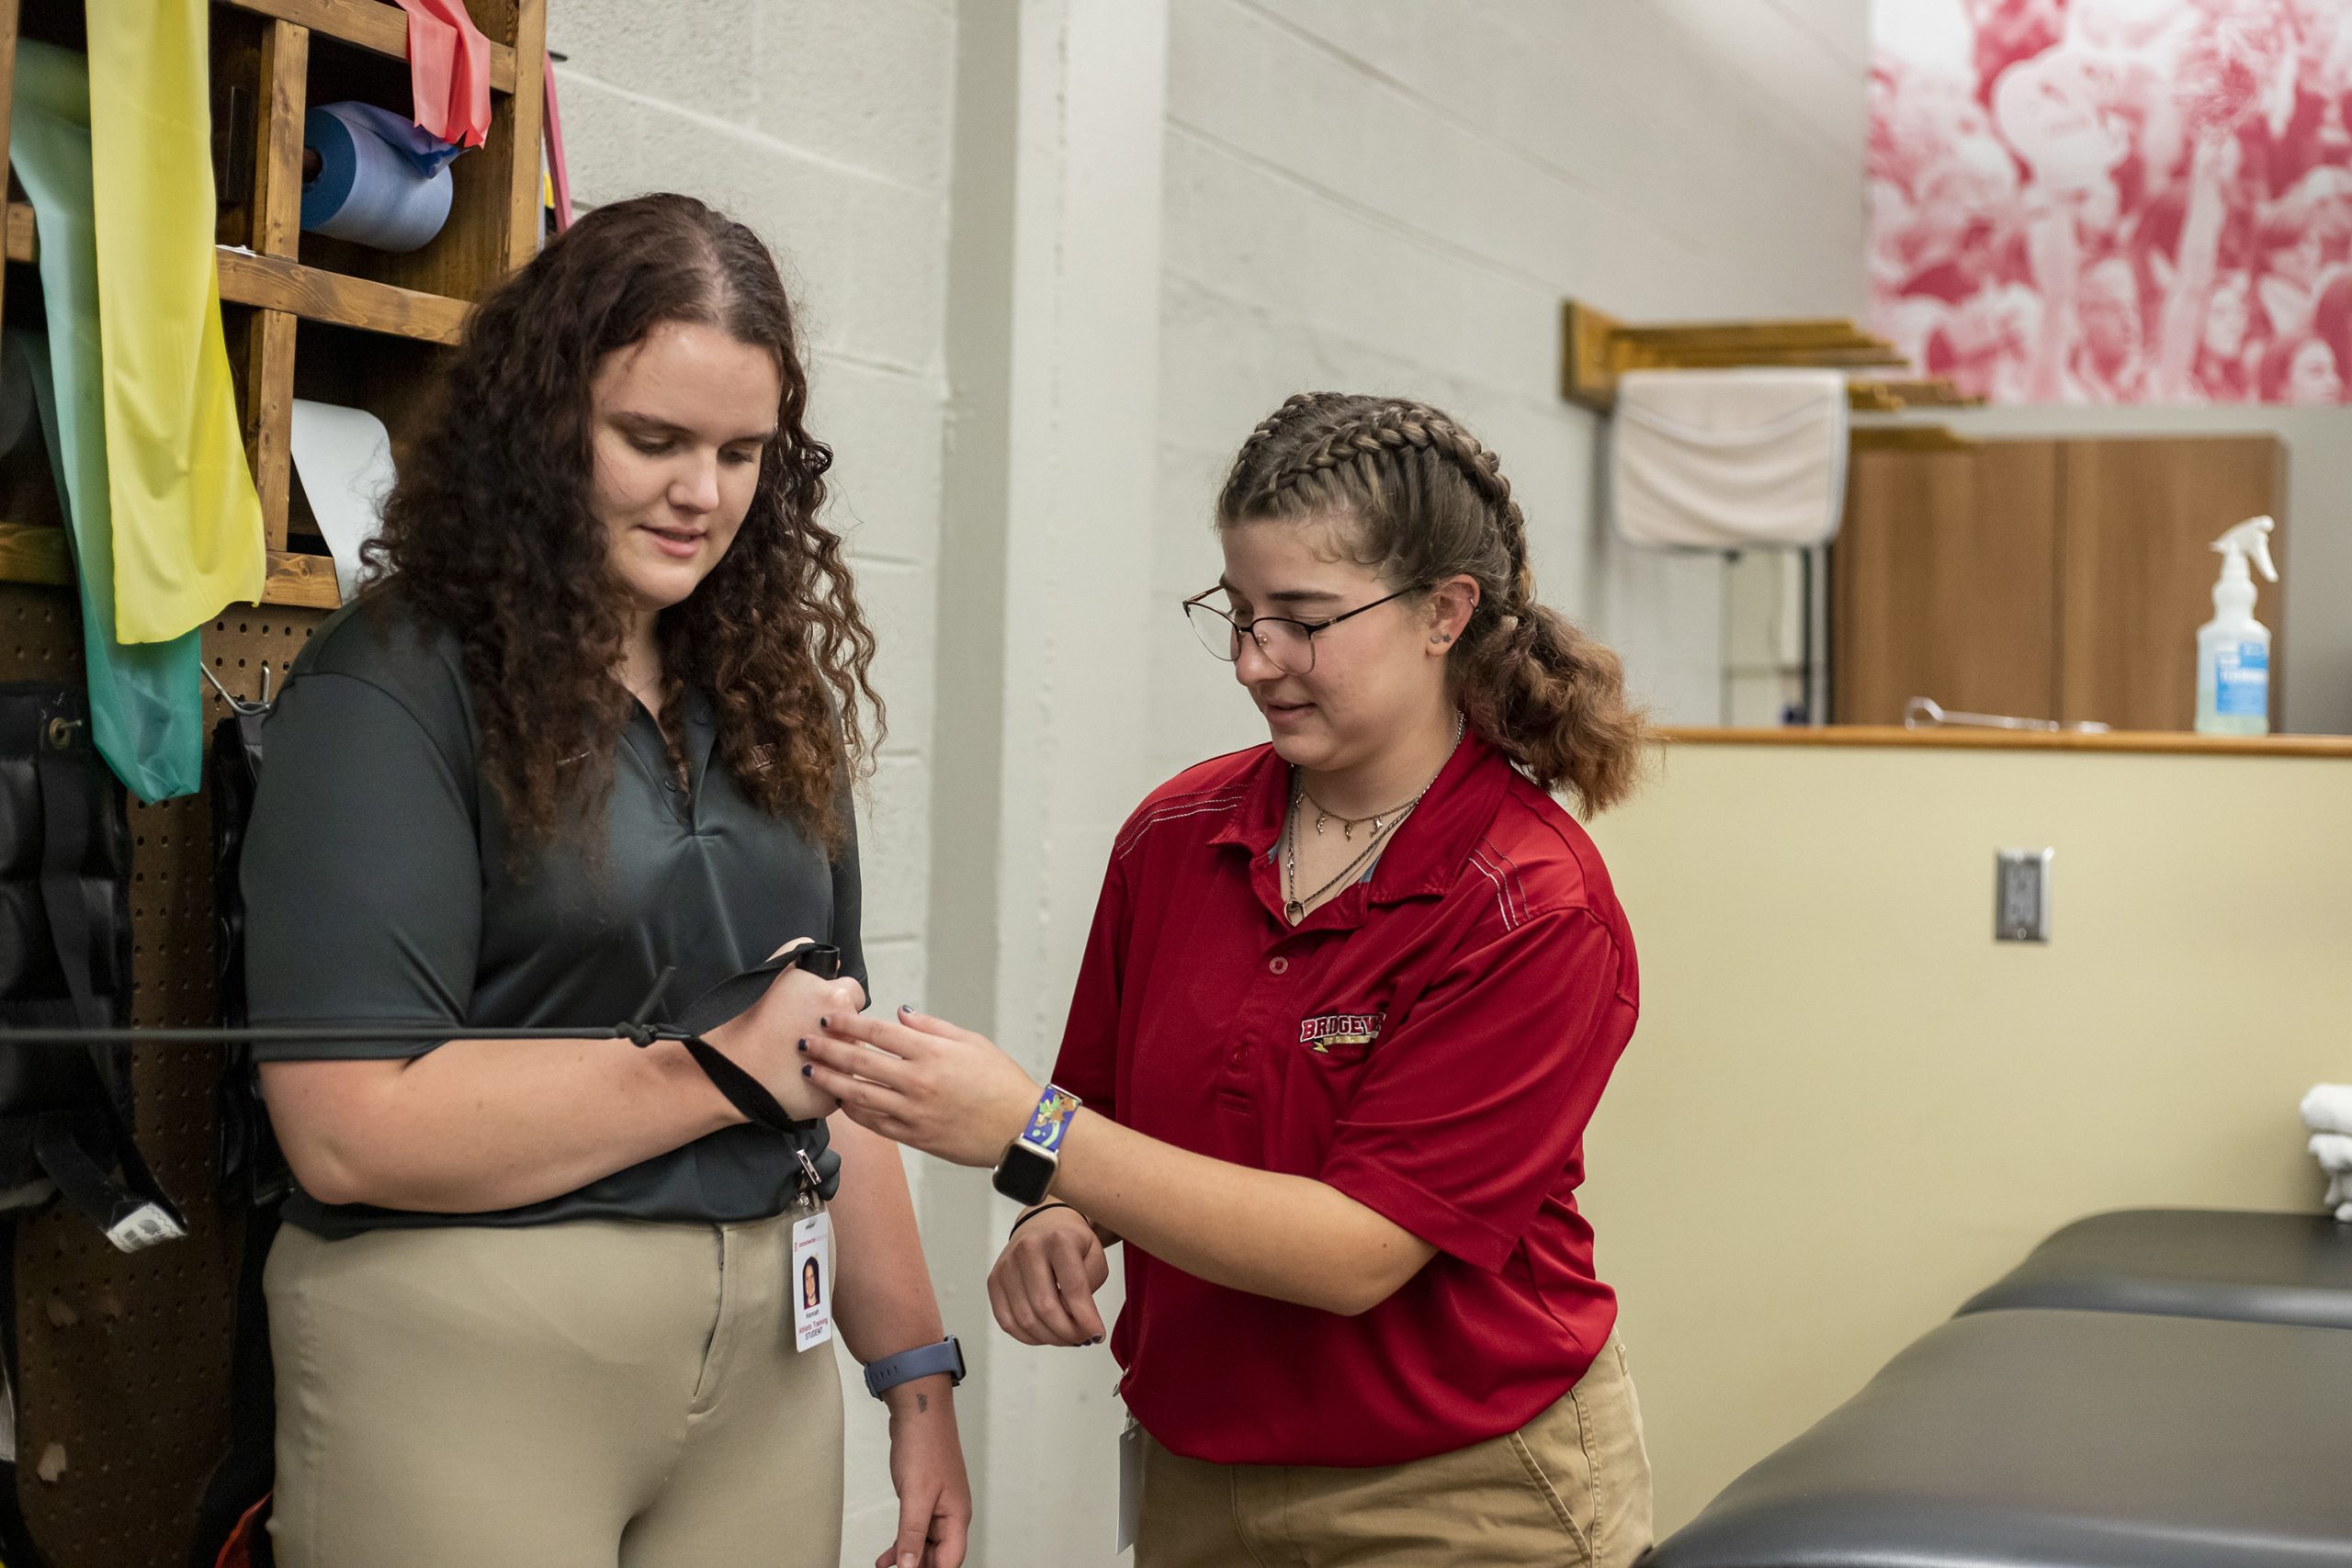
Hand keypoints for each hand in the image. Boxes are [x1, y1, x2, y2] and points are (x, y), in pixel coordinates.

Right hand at [702, 940, 866, 1122]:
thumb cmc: (749, 1021)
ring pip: (851, 1059)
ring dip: (836, 1058)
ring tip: (800, 1059)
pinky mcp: (834, 1098)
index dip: (837, 1001)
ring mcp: (844, 1068)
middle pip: (856, 1027)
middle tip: (806, 1036)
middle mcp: (847, 1031)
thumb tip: (822, 951)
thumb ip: (799, 953)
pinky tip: (799, 1082)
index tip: (818, 1011)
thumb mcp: (773, 975)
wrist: (730, 1067)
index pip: (854, 993)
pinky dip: (824, 1087)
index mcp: (836, 998)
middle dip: (839, 1030)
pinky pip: (837, 1089)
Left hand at [800, 1008, 1039, 1165]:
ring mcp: (913, 1112)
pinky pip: (874, 1123)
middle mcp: (917, 1081)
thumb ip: (932, 1028)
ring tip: (809, 1073)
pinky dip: (853, 1111)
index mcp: (932, 1053)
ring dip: (830, 1082)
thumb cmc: (1001, 1083)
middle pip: (860, 1062)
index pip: (878, 1032)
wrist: (1020, 1129)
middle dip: (827, 1051)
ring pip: (859, 1095)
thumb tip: (900, 1015)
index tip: (829, 1018)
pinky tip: (840, 1102)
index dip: (848, 1024)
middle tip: (805, 1043)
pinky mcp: (914, 1136)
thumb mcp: (972, 1042)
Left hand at [877, 1377, 970, 1567]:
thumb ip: (912, 1535)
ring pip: (925, 1544)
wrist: (918, 1410)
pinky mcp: (924, 1497)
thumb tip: (911, 1567)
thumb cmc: (925, 1444)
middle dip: (919, 1567)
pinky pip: (914, 1529)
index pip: (950, 1560)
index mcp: (956, 1516)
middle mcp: (950, 1513)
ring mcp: (937, 1504)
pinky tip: (886, 1557)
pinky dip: (902, 1543)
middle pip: (939, 1556)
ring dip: (907, 1558)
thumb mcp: (916, 1496)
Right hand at [989, 1207, 1107, 1346]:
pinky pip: (1007, 1322)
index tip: (1097, 1334)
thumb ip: (1088, 1286)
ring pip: (1026, 1319)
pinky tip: (1045, 1334)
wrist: (1043, 1223)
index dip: (1086, 1319)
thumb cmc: (1071, 1242)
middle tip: (1082, 1338)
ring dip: (1050, 1338)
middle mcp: (1028, 1249)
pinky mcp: (994, 1280)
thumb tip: (1075, 1320)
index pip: (1072, 1288)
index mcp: (1058, 1239)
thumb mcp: (1094, 1255)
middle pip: (1046, 1307)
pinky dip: (1028, 1336)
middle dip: (1068, 1332)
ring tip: (1067, 1337)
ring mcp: (1007, 1265)